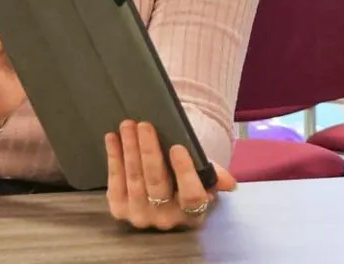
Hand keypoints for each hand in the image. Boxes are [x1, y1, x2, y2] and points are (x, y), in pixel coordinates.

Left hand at [105, 120, 234, 230]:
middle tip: (144, 125)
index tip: (177, 147)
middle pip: (157, 182)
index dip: (184, 171)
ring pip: (134, 178)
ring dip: (129, 149)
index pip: (191, 195)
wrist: (166, 200)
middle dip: (149, 151)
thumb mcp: (206, 178)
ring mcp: (140, 216)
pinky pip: (115, 181)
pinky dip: (113, 158)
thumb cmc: (189, 182)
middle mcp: (165, 219)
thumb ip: (216, 177)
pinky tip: (113, 139)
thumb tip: (230, 183)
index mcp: (192, 213)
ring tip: (128, 126)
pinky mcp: (119, 210)